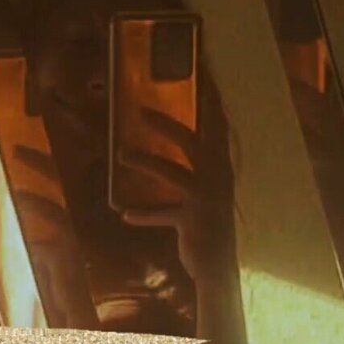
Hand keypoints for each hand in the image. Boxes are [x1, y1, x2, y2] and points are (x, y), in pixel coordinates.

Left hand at [118, 84, 235, 280]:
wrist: (221, 268)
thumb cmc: (209, 227)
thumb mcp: (206, 194)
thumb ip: (195, 170)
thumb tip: (185, 142)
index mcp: (222, 168)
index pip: (217, 127)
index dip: (212, 102)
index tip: (206, 75)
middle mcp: (218, 179)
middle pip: (192, 142)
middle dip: (166, 125)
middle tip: (139, 110)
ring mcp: (207, 200)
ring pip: (174, 172)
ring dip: (146, 161)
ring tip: (121, 154)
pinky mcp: (193, 222)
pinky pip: (164, 215)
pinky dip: (145, 215)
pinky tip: (125, 214)